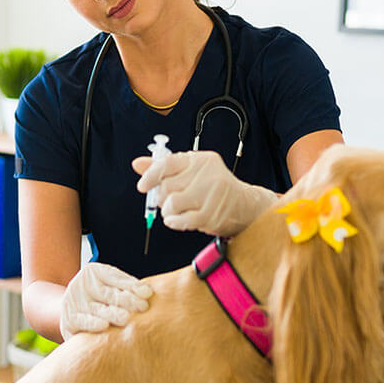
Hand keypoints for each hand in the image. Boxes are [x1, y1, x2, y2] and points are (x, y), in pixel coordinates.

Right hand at [59, 262, 152, 340]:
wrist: (69, 310)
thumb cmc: (100, 300)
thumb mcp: (110, 287)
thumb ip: (126, 288)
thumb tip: (147, 293)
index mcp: (94, 272)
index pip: (115, 277)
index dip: (132, 285)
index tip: (147, 293)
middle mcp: (82, 284)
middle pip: (109, 293)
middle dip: (127, 301)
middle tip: (143, 307)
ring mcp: (74, 301)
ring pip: (99, 309)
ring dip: (113, 314)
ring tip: (126, 318)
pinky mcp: (69, 319)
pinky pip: (83, 321)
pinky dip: (93, 323)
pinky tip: (104, 325)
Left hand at [133, 150, 277, 236]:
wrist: (245, 206)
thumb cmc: (215, 188)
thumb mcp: (192, 172)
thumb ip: (165, 168)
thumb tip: (137, 164)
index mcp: (200, 160)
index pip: (168, 163)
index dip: (150, 175)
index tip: (143, 186)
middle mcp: (207, 174)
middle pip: (167, 186)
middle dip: (162, 198)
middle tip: (170, 202)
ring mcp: (211, 194)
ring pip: (172, 203)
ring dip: (168, 211)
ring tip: (175, 212)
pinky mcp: (211, 214)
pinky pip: (181, 220)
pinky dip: (174, 222)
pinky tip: (178, 220)